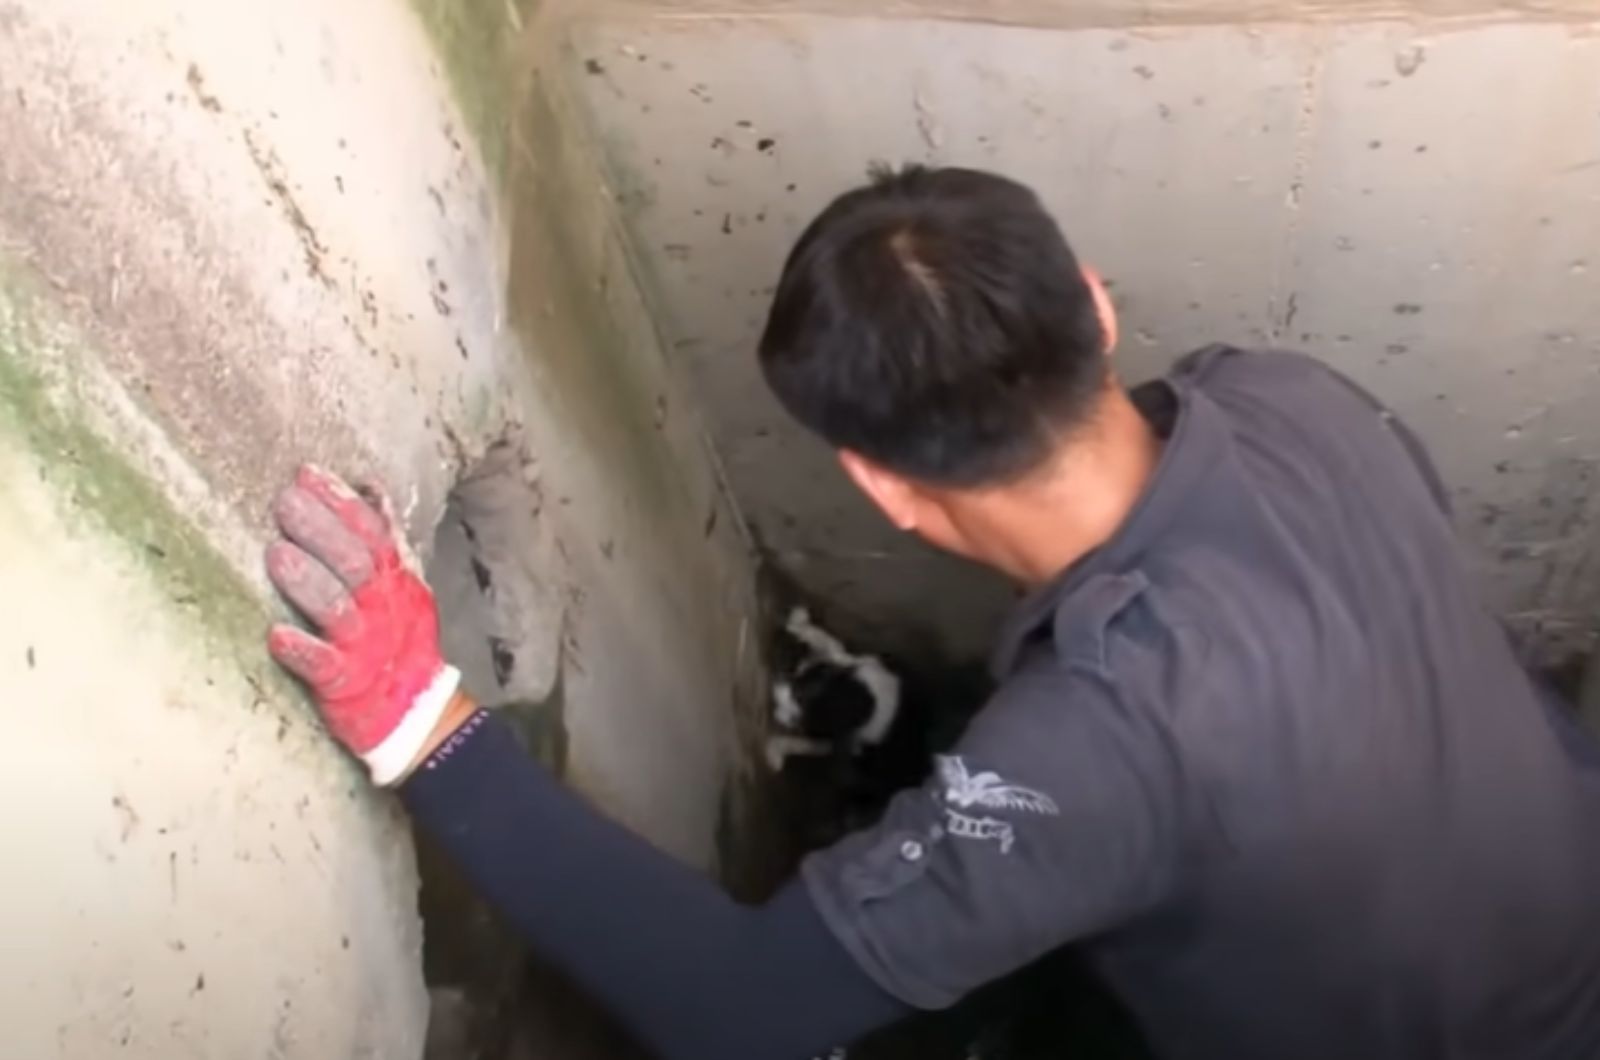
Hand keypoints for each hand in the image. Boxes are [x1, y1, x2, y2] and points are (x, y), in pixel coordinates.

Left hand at [265, 465, 461, 784]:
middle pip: (355, 563)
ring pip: (338, 610)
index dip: (341, 502)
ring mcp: (364, 645)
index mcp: (392, 579)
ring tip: (276, 554)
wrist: (417, 710)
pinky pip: (324, 666)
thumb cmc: (399, 638)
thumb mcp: (402, 583)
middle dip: (320, 530)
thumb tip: (370, 486)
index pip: (371, 532)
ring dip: (308, 581)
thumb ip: (386, 538)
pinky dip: (303, 650)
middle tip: (285, 503)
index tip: (307, 474)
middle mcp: (381, 607)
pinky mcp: (346, 683)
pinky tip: (276, 636)